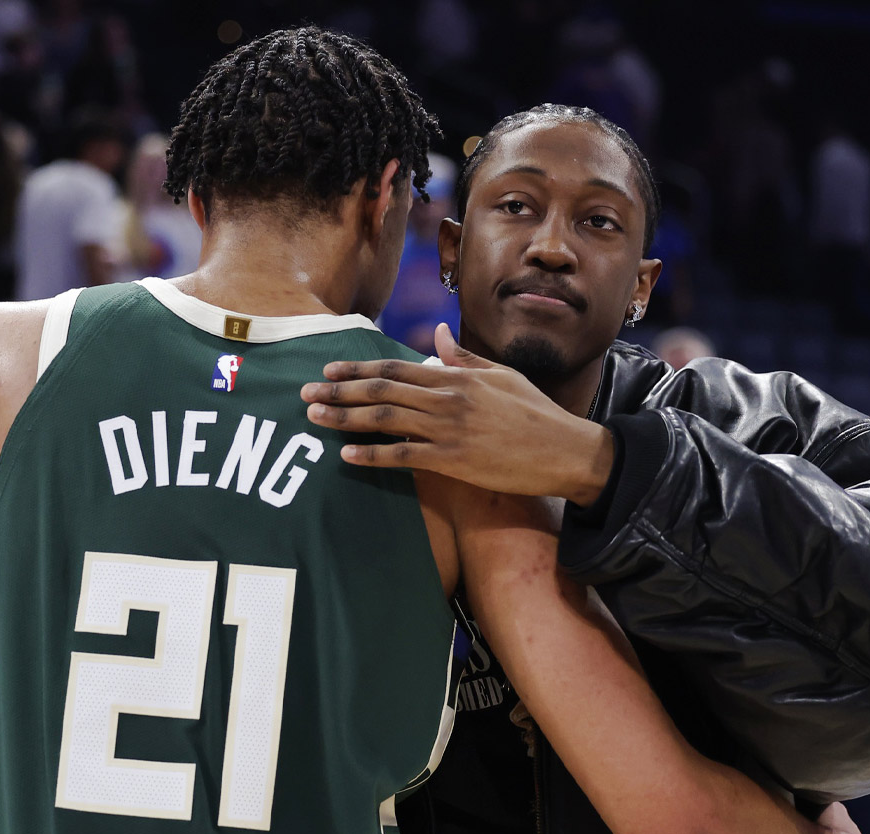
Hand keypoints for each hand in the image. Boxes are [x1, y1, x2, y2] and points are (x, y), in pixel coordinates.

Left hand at [302, 323, 615, 504]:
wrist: (564, 451)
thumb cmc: (535, 414)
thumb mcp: (502, 376)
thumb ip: (465, 358)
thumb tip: (439, 336)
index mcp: (457, 376)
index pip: (396, 367)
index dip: (358, 368)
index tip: (329, 369)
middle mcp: (448, 398)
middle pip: (381, 390)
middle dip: (339, 390)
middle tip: (305, 392)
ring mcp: (449, 429)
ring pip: (384, 419)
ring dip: (344, 417)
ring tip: (314, 417)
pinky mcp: (454, 460)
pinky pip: (403, 456)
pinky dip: (372, 455)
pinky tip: (348, 455)